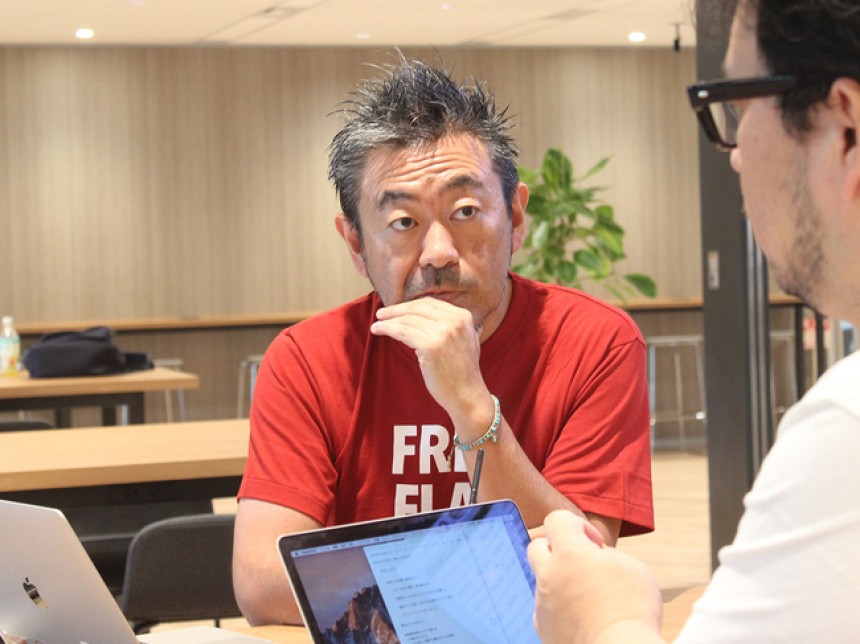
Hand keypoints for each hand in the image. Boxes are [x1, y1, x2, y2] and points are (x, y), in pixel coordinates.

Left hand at [371, 297, 488, 422]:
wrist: (467, 394)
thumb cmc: (463, 372)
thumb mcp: (466, 339)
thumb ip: (452, 325)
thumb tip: (428, 315)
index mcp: (463, 316)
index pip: (430, 303)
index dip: (410, 305)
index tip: (398, 309)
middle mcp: (454, 321)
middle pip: (417, 308)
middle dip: (396, 309)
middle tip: (381, 313)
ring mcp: (443, 333)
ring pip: (407, 320)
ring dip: (388, 320)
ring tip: (377, 324)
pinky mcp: (430, 346)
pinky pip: (402, 332)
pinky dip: (387, 329)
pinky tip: (377, 330)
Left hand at [527, 510, 662, 643]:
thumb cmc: (633, 609)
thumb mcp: (632, 567)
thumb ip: (608, 554)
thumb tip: (597, 558)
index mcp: (569, 553)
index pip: (556, 520)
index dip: (577, 525)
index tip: (595, 543)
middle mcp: (549, 574)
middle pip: (537, 546)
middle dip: (557, 549)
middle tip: (583, 564)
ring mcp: (543, 602)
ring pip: (543, 580)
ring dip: (561, 580)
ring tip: (589, 596)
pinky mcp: (543, 627)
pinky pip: (546, 608)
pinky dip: (560, 608)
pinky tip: (582, 617)